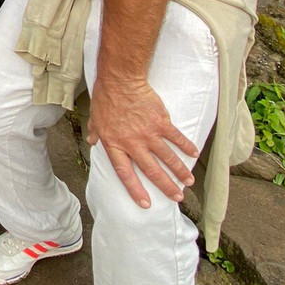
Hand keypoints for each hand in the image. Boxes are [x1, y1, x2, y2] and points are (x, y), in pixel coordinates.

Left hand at [86, 76, 198, 207]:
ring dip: (180, 171)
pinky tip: (194, 154)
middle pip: (151, 170)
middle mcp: (132, 143)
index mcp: (114, 144)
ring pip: (168, 157)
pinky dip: (186, 146)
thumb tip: (91, 142)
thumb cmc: (106, 98)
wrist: (120, 80)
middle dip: (165, 186)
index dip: (135, 190)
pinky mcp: (161, 122)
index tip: (146, 204)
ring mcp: (148, 133)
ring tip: (189, 182)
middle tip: (177, 197)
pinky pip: (176, 137)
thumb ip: (94, 133)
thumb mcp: (94, 118)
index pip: (125, 173)